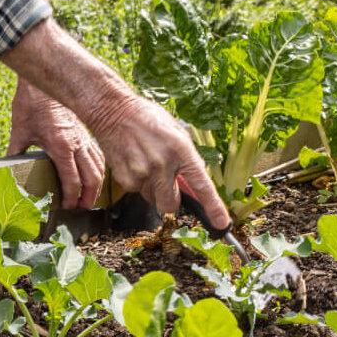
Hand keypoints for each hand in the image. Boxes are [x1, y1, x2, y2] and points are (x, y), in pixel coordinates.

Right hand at [0, 18, 230, 229]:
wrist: (114, 112)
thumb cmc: (148, 119)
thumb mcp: (176, 133)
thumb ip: (186, 159)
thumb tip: (194, 187)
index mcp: (181, 149)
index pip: (201, 184)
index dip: (213, 207)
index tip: (222, 224)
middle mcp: (163, 164)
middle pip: (171, 205)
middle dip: (172, 201)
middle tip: (168, 186)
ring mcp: (143, 173)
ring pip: (153, 199)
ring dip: (154, 189)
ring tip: (147, 163)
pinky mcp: (126, 179)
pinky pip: (138, 192)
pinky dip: (139, 183)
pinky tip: (135, 163)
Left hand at [7, 77, 105, 210]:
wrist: (43, 82)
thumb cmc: (31, 104)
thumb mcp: (19, 131)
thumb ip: (15, 153)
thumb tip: (5, 171)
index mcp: (61, 146)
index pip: (73, 180)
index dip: (71, 198)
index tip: (67, 208)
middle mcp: (76, 143)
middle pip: (92, 177)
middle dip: (89, 196)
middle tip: (82, 210)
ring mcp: (83, 136)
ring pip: (99, 165)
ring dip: (97, 184)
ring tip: (91, 198)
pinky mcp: (86, 131)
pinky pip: (98, 153)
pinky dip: (100, 167)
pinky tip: (95, 174)